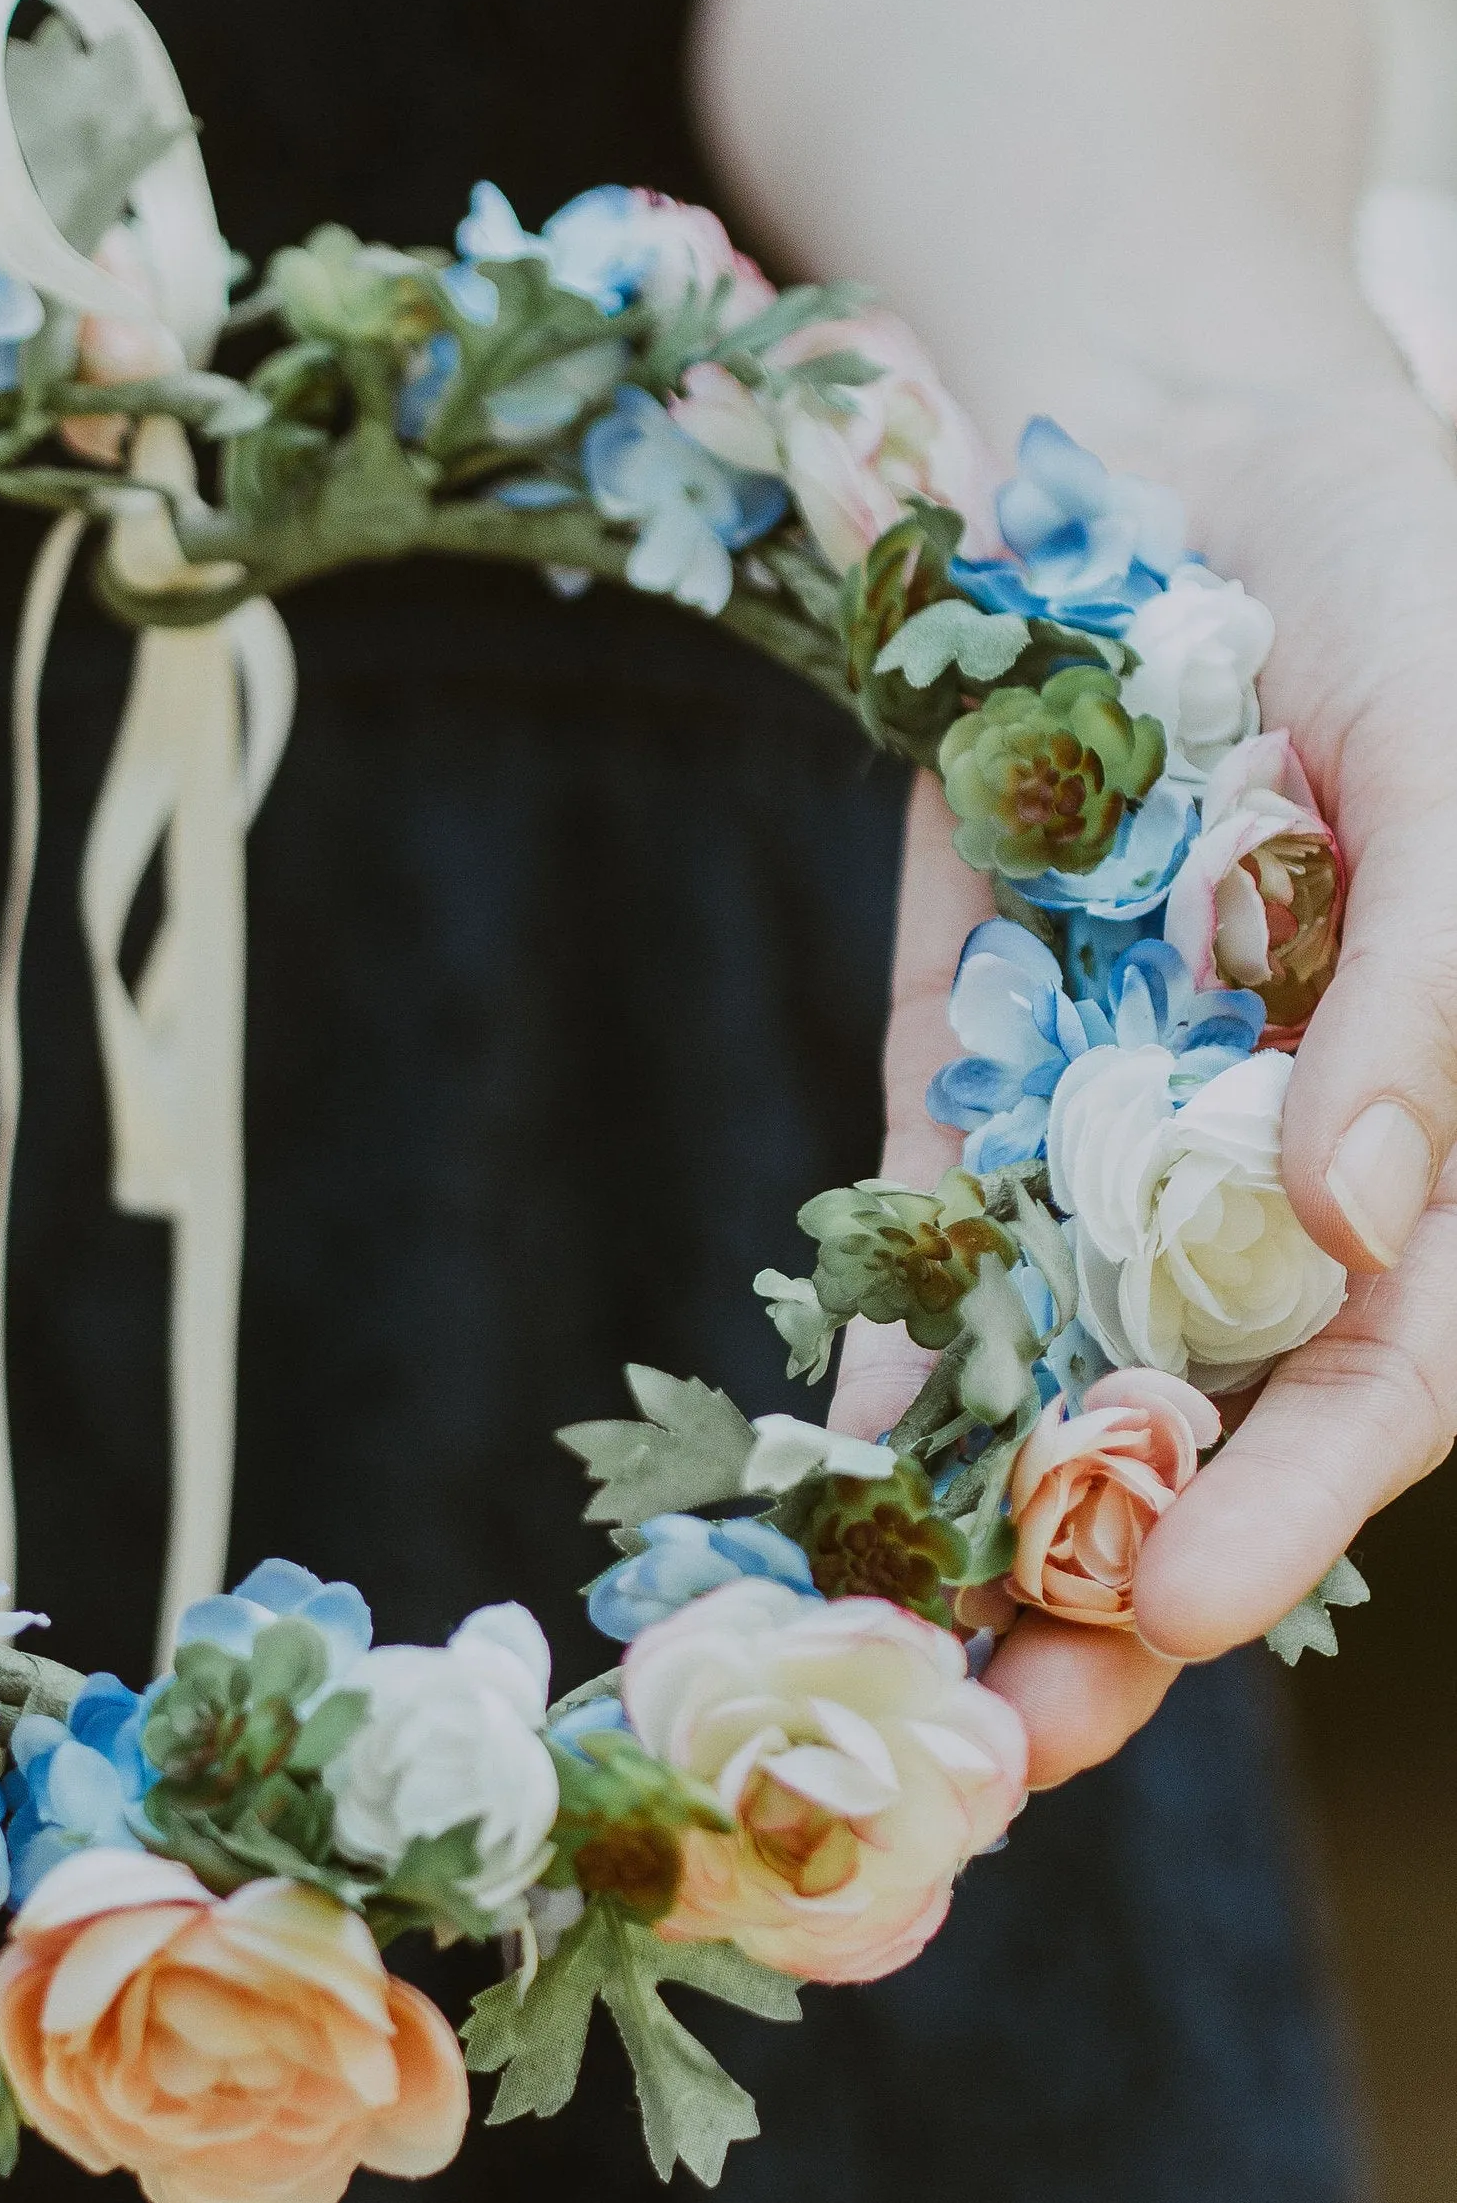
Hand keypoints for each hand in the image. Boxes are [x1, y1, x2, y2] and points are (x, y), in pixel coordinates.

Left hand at [836, 379, 1456, 1782]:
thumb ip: (1428, 998)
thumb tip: (1360, 1225)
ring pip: (1058, 1399)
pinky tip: (809, 1507)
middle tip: (991, 1758)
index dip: (1290, 1504)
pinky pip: (928, 1265)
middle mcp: (1283, 1194)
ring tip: (867, 1698)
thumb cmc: (1399, 579)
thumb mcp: (1456, 761)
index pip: (1387, 1374)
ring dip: (976, 1556)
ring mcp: (1120, 1157)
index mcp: (1442, 1145)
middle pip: (1208, 1442)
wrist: (1179, 443)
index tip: (1171, 1604)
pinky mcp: (976, 1095)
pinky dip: (876, 1386)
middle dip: (1108, 1604)